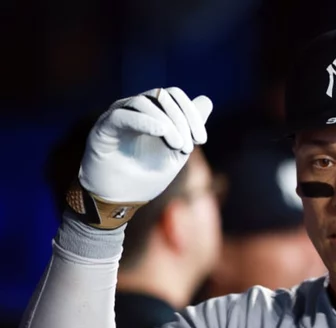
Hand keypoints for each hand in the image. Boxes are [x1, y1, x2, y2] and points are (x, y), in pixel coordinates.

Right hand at [72, 87, 212, 227]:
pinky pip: (124, 115)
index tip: (201, 140)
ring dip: (168, 124)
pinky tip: (161, 133)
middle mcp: (134, 109)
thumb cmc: (147, 176)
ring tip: (177, 147)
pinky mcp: (104, 127)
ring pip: (145, 102)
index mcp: (152, 112)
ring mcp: (118, 115)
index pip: (175, 96)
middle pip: (163, 95)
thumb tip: (207, 101)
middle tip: (189, 147)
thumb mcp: (176, 151)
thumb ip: (190, 127)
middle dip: (182, 119)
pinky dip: (146, 121)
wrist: (120, 199)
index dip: (192, 113)